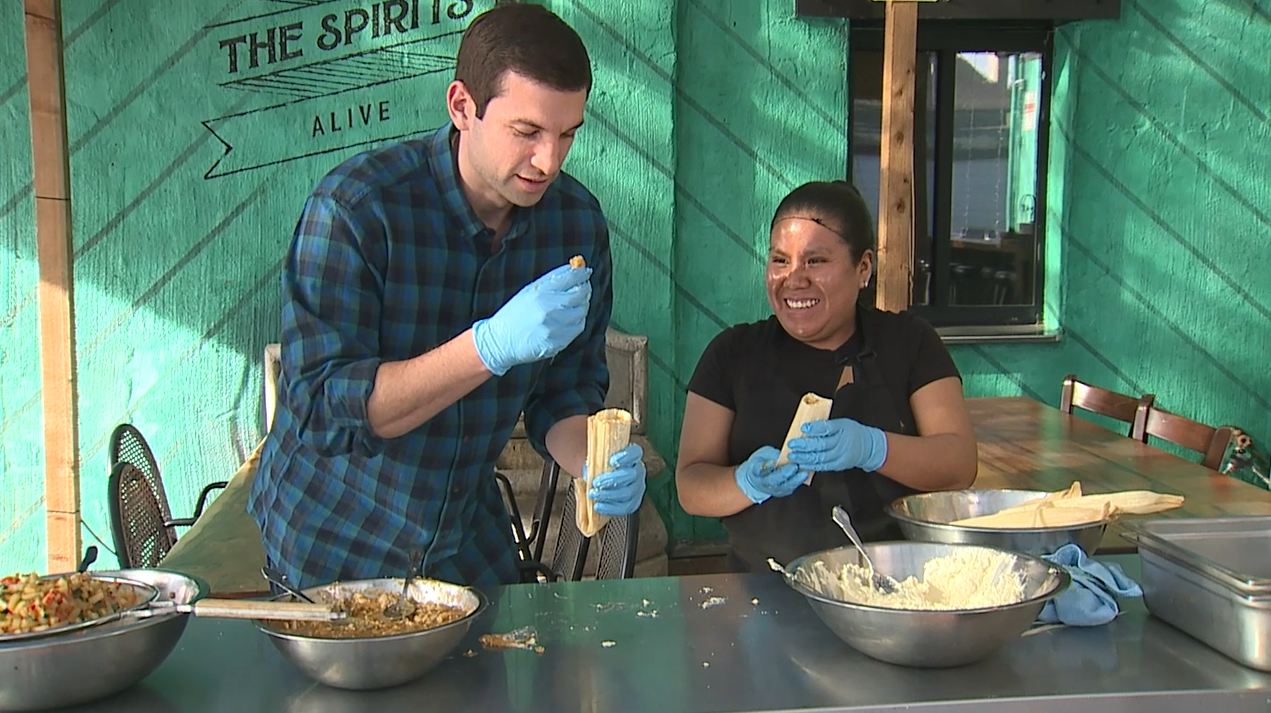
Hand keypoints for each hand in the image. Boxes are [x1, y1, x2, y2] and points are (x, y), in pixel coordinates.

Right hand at [472, 262, 591, 375]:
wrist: (501, 341)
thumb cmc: (514, 314)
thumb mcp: (529, 291)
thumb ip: (551, 279)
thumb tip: (573, 268)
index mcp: (541, 292)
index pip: (570, 278)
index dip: (582, 274)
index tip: (586, 272)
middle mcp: (549, 309)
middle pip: (579, 295)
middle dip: (585, 290)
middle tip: (584, 288)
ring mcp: (554, 327)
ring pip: (581, 313)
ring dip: (582, 306)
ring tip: (574, 305)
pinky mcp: (557, 342)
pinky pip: (577, 329)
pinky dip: (576, 322)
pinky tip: (569, 319)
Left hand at [586, 443, 646, 515]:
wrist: (600, 479)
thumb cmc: (600, 465)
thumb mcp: (597, 456)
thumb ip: (594, 458)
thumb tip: (587, 468)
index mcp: (632, 456)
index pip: (635, 453)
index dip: (626, 457)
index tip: (612, 461)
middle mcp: (638, 471)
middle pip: (631, 475)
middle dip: (612, 480)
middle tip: (596, 483)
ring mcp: (637, 488)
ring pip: (627, 493)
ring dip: (609, 495)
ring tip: (593, 494)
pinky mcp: (633, 502)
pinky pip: (625, 507)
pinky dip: (611, 508)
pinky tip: (598, 506)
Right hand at [734, 445, 807, 504]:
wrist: (759, 479)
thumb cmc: (762, 463)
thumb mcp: (763, 455)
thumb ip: (772, 456)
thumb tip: (784, 454)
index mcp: (756, 472)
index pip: (760, 470)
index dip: (766, 466)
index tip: (773, 461)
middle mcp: (764, 483)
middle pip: (774, 480)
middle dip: (785, 473)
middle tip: (794, 466)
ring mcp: (774, 489)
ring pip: (785, 486)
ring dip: (795, 480)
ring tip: (804, 473)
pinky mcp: (784, 491)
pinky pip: (792, 487)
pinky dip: (799, 481)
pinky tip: (805, 475)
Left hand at [786, 418, 887, 472]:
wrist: (868, 447)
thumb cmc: (851, 432)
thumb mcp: (841, 423)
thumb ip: (825, 425)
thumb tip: (805, 427)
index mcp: (841, 429)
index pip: (827, 428)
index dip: (815, 428)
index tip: (803, 427)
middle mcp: (841, 443)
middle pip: (821, 445)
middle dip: (805, 445)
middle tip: (792, 444)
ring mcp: (840, 456)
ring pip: (820, 458)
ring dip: (804, 457)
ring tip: (792, 456)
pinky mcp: (837, 465)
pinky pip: (823, 466)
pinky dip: (811, 466)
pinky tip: (801, 464)